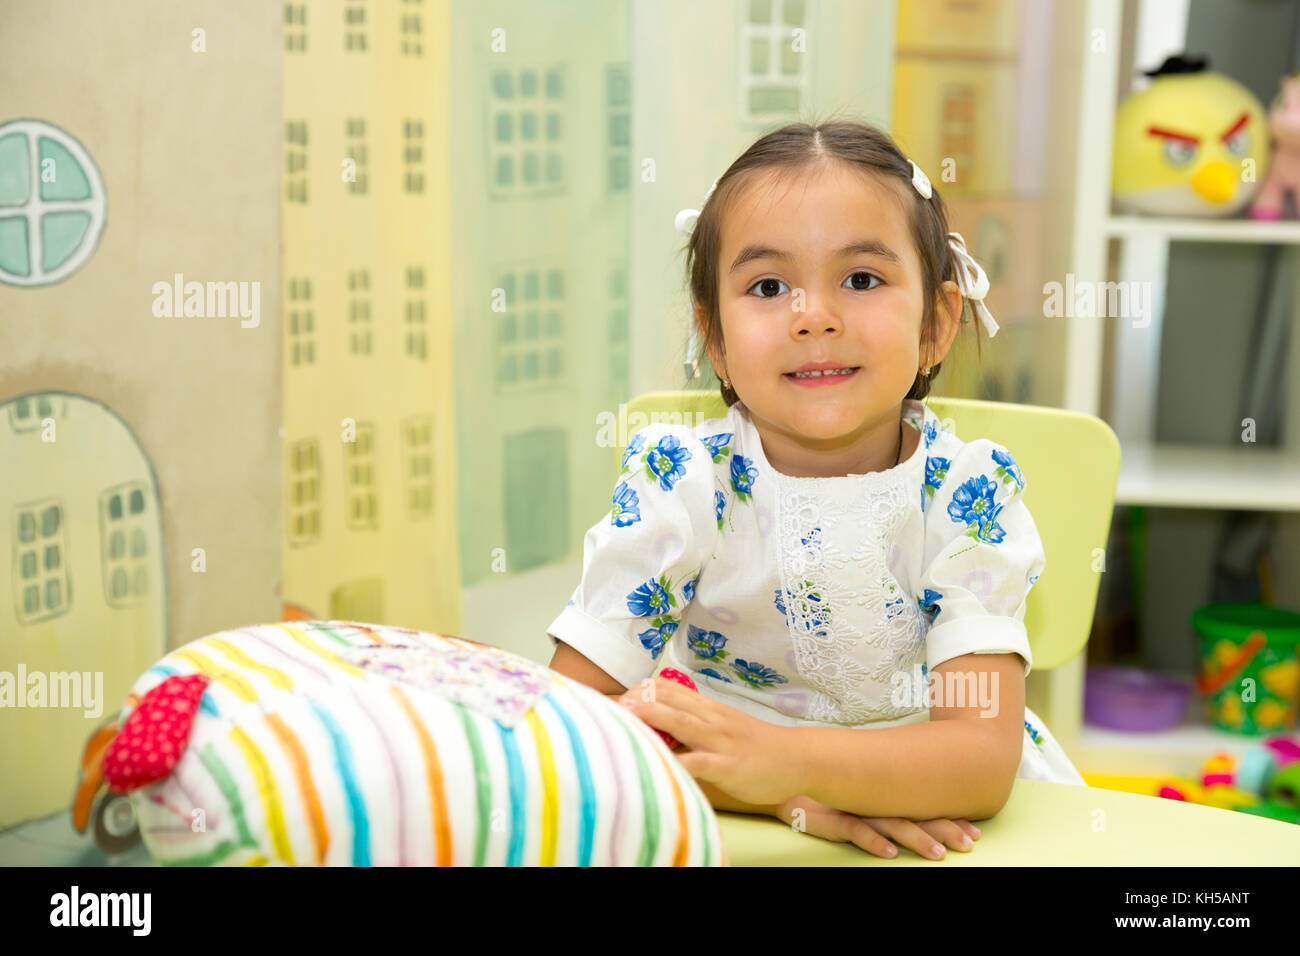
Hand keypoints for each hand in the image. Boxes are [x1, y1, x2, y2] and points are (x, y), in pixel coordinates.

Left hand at [618, 677, 799, 806]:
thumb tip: (659, 727)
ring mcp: (719, 740)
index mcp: (706, 707)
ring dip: (650, 718)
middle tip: (603, 705)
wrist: (797, 758)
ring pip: (680, 722)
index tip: (612, 699)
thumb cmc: (756, 746)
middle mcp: (710, 718)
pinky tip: (658, 766)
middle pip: (667, 699)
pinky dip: (677, 764)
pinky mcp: (727, 765)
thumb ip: (694, 724)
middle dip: (635, 700)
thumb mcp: (722, 727)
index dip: (638, 691)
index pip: (667, 689)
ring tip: (623, 717)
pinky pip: (698, 763)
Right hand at [775, 794, 979, 860]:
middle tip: (970, 843)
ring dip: (918, 839)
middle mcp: (876, 801)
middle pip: (917, 816)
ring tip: (939, 854)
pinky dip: (873, 841)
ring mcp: (855, 808)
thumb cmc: (828, 792)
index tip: (976, 831)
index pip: (924, 808)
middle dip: (946, 829)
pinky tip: (890, 853)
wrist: (788, 779)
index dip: (951, 819)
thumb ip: (887, 799)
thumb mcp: (861, 796)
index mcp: (885, 796)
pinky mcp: (833, 816)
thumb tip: (918, 811)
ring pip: (892, 824)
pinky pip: (855, 830)